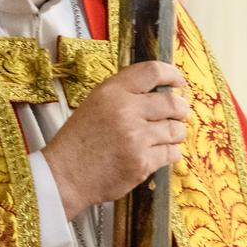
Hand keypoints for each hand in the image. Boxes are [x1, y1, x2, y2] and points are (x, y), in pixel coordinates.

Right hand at [41, 60, 188, 221]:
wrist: (65, 175)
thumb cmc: (79, 140)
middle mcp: (125, 111)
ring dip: (176, 133)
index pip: (152, 71)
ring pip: (176, 130)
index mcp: (112, 92)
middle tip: (180, 113)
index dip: (172, 74)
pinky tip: (159, 153)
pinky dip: (169, 153)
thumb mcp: (95, 104)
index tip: (179, 82)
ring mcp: (136, 138)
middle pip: (171, 102)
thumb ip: (124, 93)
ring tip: (167, 136)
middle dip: (181, 109)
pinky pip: (172, 153)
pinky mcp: (142, 162)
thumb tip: (162, 90)